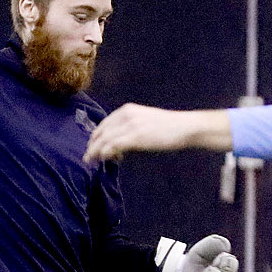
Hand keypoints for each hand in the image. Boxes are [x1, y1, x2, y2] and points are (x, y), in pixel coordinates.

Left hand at [84, 106, 232, 161]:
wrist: (184, 127)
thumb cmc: (168, 128)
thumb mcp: (145, 123)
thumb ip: (131, 130)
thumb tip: (120, 146)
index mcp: (127, 110)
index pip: (104, 124)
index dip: (96, 137)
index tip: (92, 148)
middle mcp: (126, 115)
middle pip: (101, 131)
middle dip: (92, 145)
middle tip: (87, 158)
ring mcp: (131, 125)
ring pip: (105, 139)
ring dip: (96, 151)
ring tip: (92, 161)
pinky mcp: (136, 136)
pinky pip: (114, 145)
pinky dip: (107, 152)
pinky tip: (105, 159)